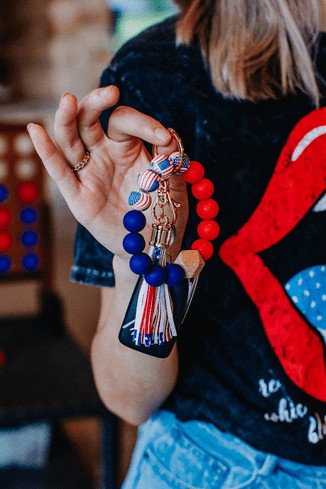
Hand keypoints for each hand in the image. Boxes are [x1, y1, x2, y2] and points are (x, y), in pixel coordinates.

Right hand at [27, 85, 187, 260]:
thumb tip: (169, 135)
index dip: (143, 124)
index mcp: (127, 146)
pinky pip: (61, 172)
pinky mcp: (78, 197)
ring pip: (71, 141)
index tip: (163, 139)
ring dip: (68, 120)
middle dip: (96, 103)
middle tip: (110, 92)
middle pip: (90, 121)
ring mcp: (89, 174)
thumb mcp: (174, 184)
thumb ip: (170, 160)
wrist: (153, 244)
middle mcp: (104, 154)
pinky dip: (47, 153)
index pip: (124, 121)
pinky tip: (36, 131)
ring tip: (69, 100)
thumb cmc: (164, 210)